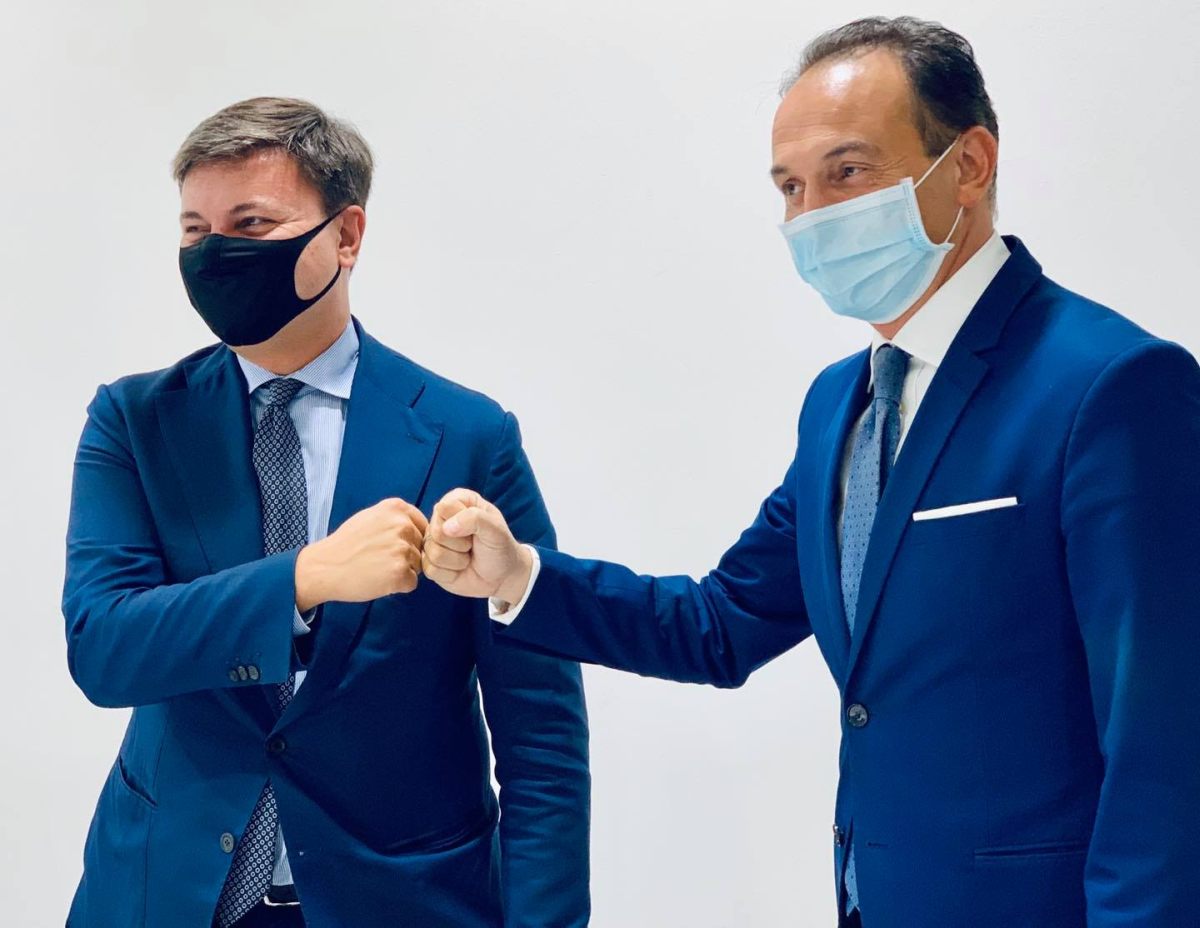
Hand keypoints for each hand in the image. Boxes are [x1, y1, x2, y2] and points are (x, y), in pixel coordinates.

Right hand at [294, 498, 428, 610]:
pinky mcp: (400, 572)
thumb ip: (397, 518)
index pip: (424, 527)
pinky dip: (399, 586)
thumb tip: (425, 528)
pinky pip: (412, 583)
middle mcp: (402, 525)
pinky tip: (379, 580)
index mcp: (397, 508)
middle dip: (407, 556)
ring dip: (403, 571)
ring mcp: (402, 548)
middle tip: (379, 558)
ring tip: (377, 568)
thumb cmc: (346, 544)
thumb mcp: (371, 517)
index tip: (388, 546)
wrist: (324, 567)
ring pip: (419, 565)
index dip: (410, 541)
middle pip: (422, 547)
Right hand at [422, 488, 532, 603]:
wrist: (502, 575)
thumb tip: (446, 528)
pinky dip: (450, 573)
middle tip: (473, 545)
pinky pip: (431, 570)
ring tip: (468, 556)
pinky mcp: (429, 562)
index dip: (462, 522)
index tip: (478, 528)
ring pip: (433, 552)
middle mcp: (441, 518)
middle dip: (461, 544)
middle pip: (436, 531)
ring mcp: (433, 540)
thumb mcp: (495, 528)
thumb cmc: (499, 547)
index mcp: (457, 500)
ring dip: (457, 560)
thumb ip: (474, 518)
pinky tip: (459, 569)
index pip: (445, 507)